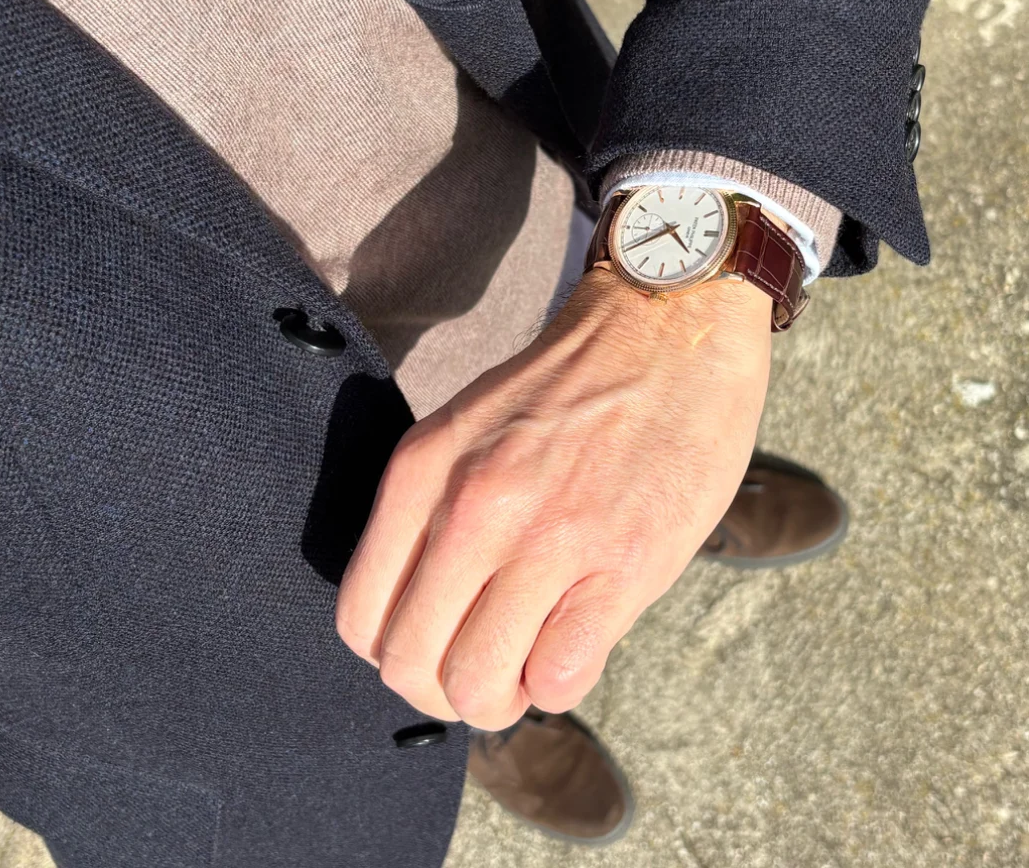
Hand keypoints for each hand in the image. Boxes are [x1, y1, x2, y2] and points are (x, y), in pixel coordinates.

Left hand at [336, 267, 771, 729]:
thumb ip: (432, 508)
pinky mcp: (623, 565)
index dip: (393, 654)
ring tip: (526, 666)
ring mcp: (548, 539)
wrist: (667, 329)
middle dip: (441, 691)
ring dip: (501, 698)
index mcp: (425, 469)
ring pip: (479, 686)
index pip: (361, 614)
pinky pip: (558, 680)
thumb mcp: (468, 427)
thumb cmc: (570, 384)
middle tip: (480, 674)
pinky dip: (558, 683)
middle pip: (412, 665)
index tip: (432, 645)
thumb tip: (418, 611)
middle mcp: (473, 506)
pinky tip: (576, 641)